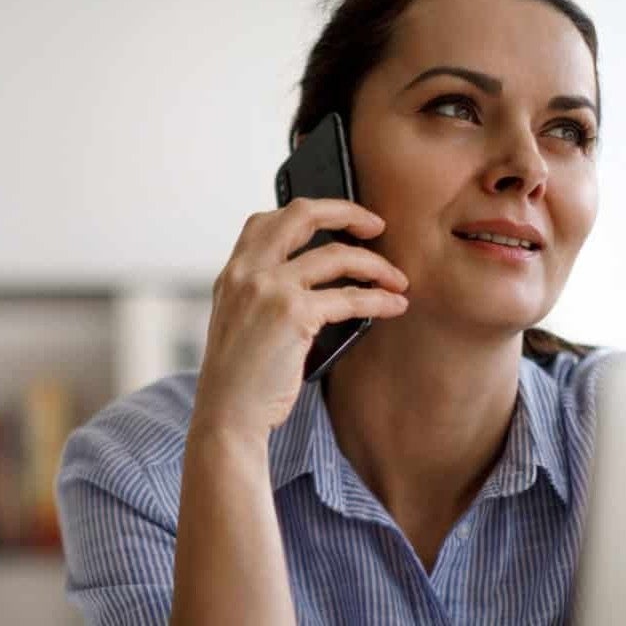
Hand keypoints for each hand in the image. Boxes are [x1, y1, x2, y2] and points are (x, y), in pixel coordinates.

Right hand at [192, 198, 408, 443]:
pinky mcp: (293, 315)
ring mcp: (269, 289)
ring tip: (398, 279)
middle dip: (348, 212)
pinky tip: (394, 305)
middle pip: (302, 215)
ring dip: (377, 265)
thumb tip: (318, 276)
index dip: (308, 210)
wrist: (227, 415)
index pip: (266, 220)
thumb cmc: (240, 379)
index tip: (338, 218)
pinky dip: (379, 300)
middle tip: (378, 226)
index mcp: (232, 272)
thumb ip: (262, 293)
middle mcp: (247, 272)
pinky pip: (350, 297)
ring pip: (337, 255)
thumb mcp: (239, 322)